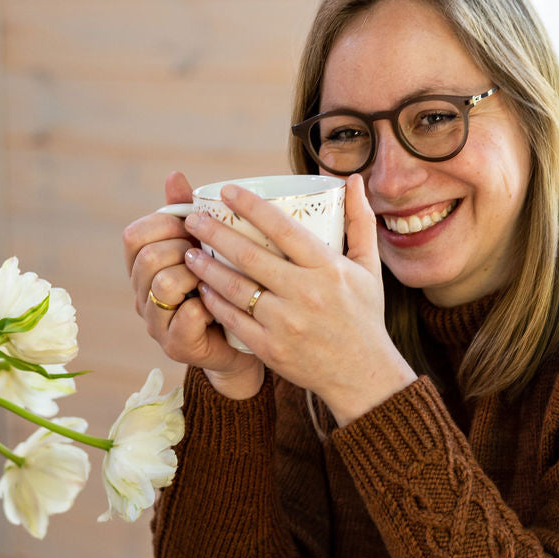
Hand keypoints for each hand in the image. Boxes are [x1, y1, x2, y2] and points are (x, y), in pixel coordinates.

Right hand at [122, 171, 263, 398]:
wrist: (245, 339)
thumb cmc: (224, 285)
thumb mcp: (207, 245)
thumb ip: (187, 212)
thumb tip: (174, 174)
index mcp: (143, 267)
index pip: (134, 234)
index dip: (166, 225)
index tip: (194, 228)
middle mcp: (141, 295)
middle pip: (148, 256)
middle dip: (184, 248)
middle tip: (208, 256)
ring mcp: (155, 323)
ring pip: (164, 283)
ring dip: (197, 275)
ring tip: (216, 280)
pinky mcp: (176, 346)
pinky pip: (188, 316)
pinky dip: (210, 306)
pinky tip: (222, 304)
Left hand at [183, 176, 415, 425]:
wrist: (362, 376)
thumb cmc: (364, 317)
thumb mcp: (369, 268)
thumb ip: (360, 223)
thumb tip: (355, 181)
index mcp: (328, 269)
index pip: (283, 228)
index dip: (251, 206)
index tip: (227, 190)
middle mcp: (306, 294)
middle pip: (249, 256)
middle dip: (214, 232)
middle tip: (193, 218)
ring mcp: (286, 323)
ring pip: (235, 288)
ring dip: (206, 267)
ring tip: (189, 252)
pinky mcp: (271, 349)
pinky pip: (233, 321)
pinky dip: (214, 303)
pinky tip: (202, 289)